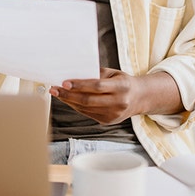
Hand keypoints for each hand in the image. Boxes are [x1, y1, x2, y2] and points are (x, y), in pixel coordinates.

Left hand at [50, 68, 183, 125]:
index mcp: (122, 86)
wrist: (139, 98)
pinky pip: (87, 114)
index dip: (80, 85)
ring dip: (69, 102)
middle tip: (55, 89)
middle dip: (69, 95)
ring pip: (86, 109)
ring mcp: (113, 114)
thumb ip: (96, 74)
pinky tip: (68, 100)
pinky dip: (76, 107)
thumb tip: (74, 75)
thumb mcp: (113, 73)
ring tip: (58, 94)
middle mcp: (119, 102)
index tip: (65, 82)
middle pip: (89, 100)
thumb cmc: (123, 82)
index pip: (97, 86)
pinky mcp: (108, 121)